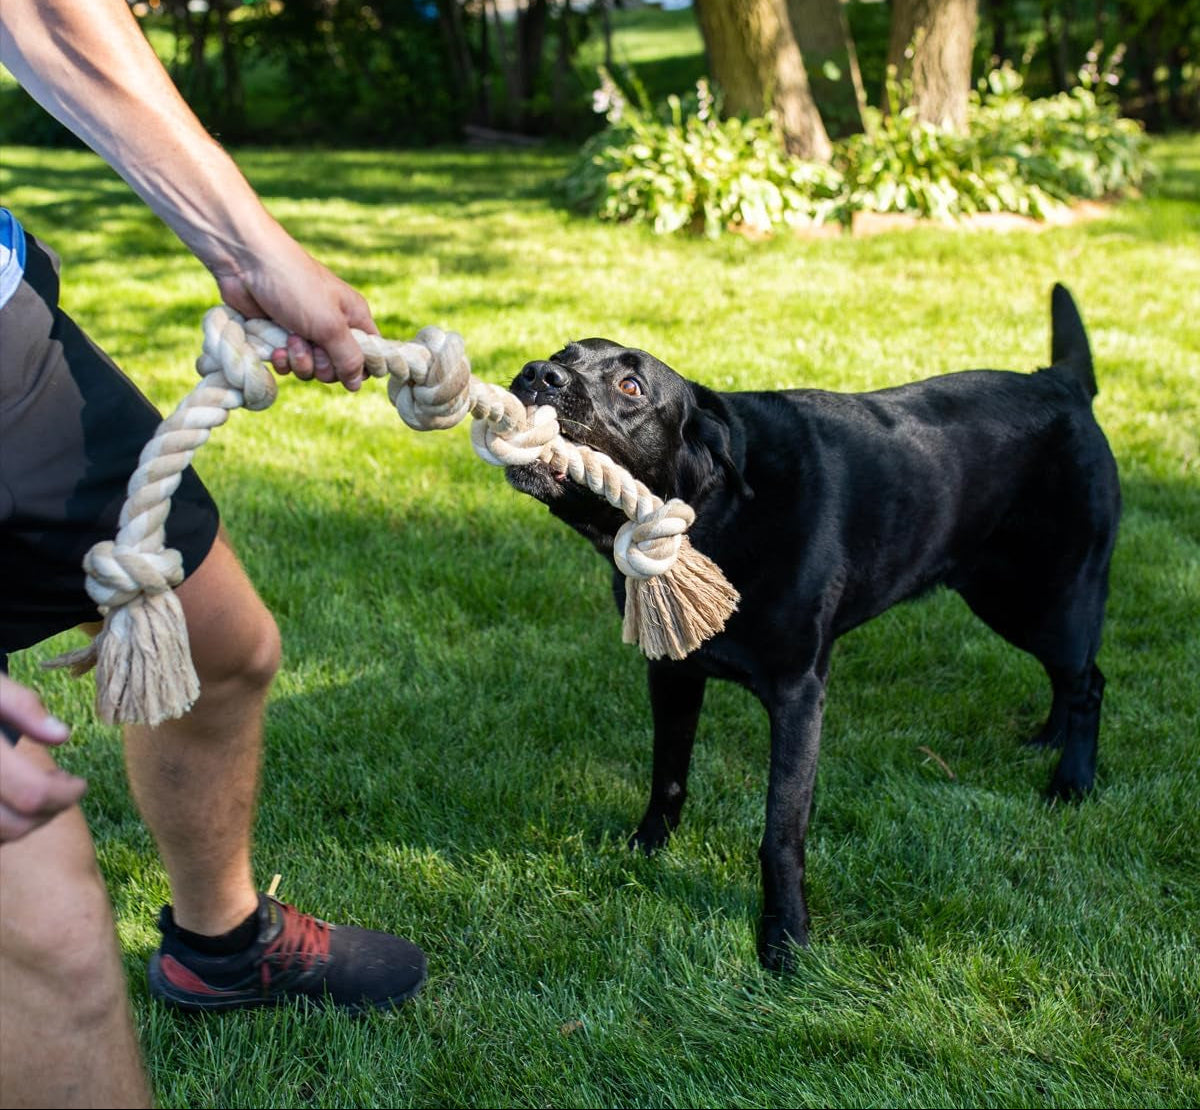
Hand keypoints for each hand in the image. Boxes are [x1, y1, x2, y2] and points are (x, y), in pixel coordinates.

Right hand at [0, 675, 86, 842]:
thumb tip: (62, 736)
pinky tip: (12, 800)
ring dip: (28, 821)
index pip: (32, 793)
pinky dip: (3, 826)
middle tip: (62, 787)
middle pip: (16, 825)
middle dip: (50, 810)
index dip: (65, 794)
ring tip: (40, 789)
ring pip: (0, 837)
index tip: (79, 783)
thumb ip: (22, 705)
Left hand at [211, 226, 378, 392]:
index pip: (369, 354)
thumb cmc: (295, 286)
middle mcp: (332, 326)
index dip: (360, 366)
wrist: (245, 264)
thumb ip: (349, 358)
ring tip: (289, 340)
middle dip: (322, 365)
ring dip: (299, 361)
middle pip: (338, 368)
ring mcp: (306, 332)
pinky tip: (275, 347)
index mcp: (353, 318)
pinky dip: (282, 360)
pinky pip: (289, 364)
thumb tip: (358, 384)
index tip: (345, 364)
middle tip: (311, 346)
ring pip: (311, 369)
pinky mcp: (281, 337)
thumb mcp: (330, 325)